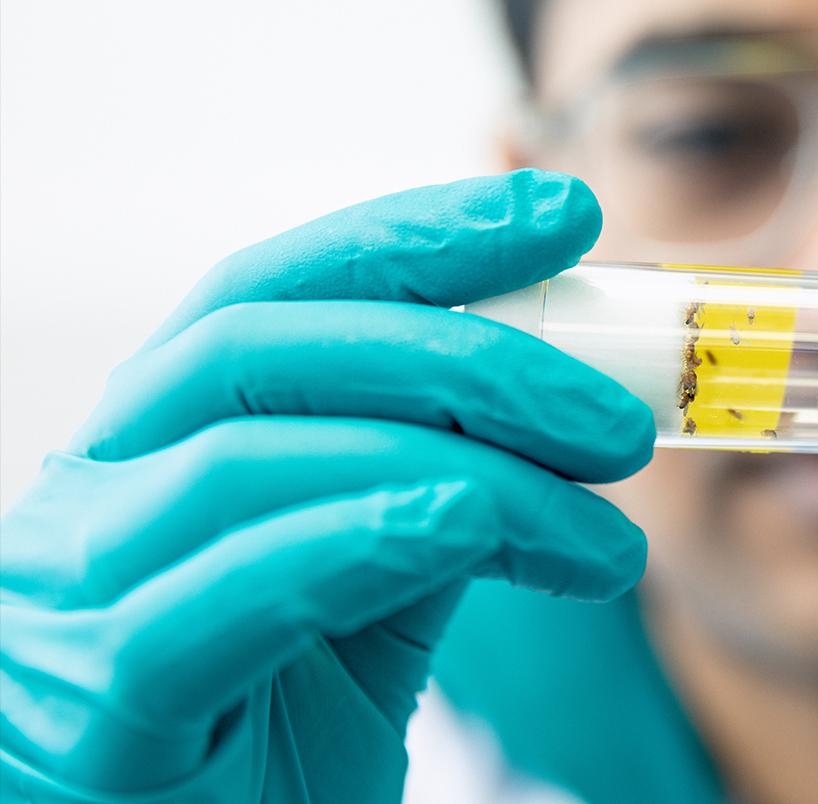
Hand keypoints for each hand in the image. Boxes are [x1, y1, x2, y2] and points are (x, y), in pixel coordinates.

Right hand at [1, 171, 654, 801]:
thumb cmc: (275, 729)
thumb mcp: (370, 588)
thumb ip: (433, 488)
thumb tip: (566, 399)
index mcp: (157, 439)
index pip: (273, 291)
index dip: (418, 235)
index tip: (567, 215)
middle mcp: (91, 492)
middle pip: (267, 351)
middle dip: (468, 357)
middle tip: (622, 423)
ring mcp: (68, 596)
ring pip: (255, 464)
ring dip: (465, 474)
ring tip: (602, 536)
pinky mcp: (95, 708)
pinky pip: (218, 598)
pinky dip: (358, 540)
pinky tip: (470, 529)